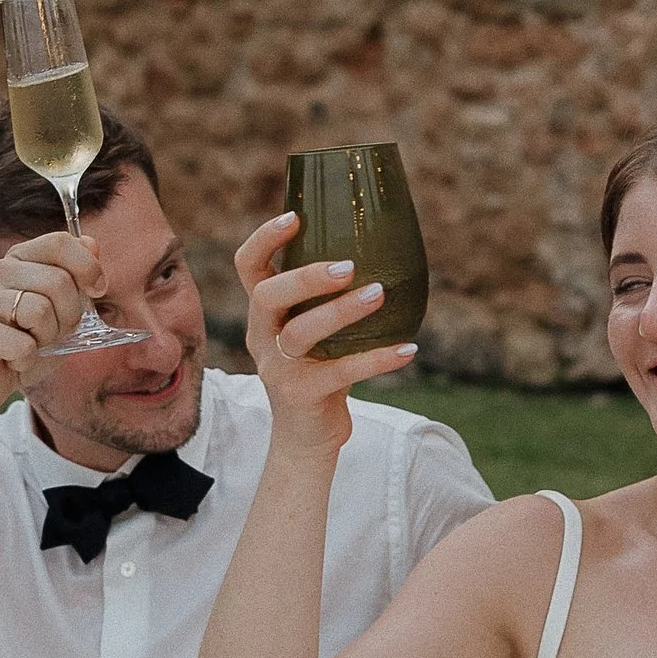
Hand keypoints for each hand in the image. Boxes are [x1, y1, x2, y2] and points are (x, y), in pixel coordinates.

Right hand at [0, 232, 93, 410]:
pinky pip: (24, 345)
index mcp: (19, 259)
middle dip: (68, 316)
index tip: (97, 290)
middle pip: (57, 280)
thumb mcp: (61, 311)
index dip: (86, 267)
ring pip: (41, 311)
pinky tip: (12, 361)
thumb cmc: (26, 345)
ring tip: (29, 346)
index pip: (58, 243)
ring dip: (46, 339)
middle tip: (50, 334)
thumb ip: (76, 279)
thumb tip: (92, 244)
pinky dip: (27, 361)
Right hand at [234, 212, 415, 456]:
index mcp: (264, 313)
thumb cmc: (317, 371)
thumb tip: (384, 246)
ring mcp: (279, 367)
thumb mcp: (312, 332)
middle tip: (348, 266)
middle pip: (268, 295)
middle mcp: (263, 336)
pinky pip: (341, 372)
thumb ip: (326, 298)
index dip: (265, 239)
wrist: (305, 440)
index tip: (295, 217)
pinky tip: (407, 349)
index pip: (248, 267)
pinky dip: (377, 359)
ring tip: (379, 294)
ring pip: (302, 332)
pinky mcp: (301, 395)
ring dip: (342, 311)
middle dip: (306, 276)